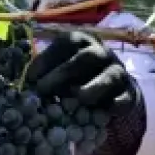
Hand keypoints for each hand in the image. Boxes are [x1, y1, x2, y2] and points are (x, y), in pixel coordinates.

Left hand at [24, 31, 138, 113]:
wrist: (111, 90)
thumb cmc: (76, 78)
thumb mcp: (60, 70)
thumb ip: (46, 74)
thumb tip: (26, 85)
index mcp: (82, 42)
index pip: (67, 42)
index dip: (48, 58)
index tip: (30, 77)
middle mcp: (101, 54)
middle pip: (86, 57)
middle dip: (63, 73)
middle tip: (43, 89)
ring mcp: (118, 73)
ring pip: (110, 76)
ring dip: (92, 88)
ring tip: (76, 98)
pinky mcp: (129, 94)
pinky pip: (123, 99)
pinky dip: (113, 106)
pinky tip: (100, 113)